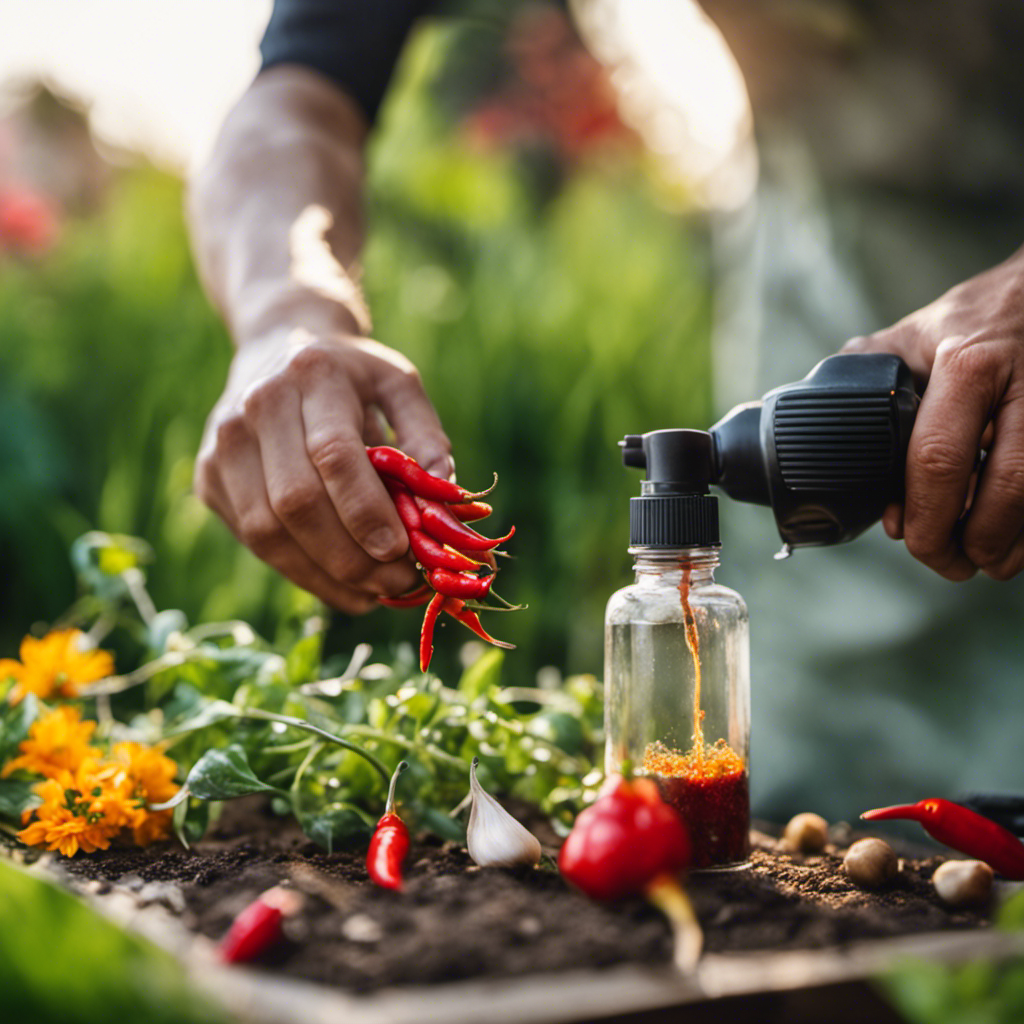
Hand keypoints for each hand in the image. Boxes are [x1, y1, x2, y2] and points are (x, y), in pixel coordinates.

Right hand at [195, 329, 452, 611]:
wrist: (277, 347)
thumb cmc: (352, 377)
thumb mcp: (399, 385)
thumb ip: (426, 437)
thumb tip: (443, 499)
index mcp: (313, 375)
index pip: (333, 454)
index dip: (365, 510)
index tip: (400, 551)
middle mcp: (256, 405)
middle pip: (296, 502)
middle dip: (350, 556)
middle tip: (396, 583)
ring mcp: (223, 444)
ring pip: (267, 532)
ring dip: (325, 575)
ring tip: (373, 593)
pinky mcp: (209, 478)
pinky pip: (254, 542)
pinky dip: (301, 573)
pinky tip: (341, 585)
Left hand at [844, 245, 1023, 580]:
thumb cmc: (976, 316)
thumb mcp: (914, 333)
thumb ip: (867, 376)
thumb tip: (828, 436)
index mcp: (966, 366)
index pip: (938, 458)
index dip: (925, 514)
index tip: (910, 539)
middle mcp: (1020, 385)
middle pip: (1002, 487)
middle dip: (971, 541)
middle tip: (953, 564)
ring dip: (1014, 542)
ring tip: (989, 562)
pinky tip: (1020, 539)